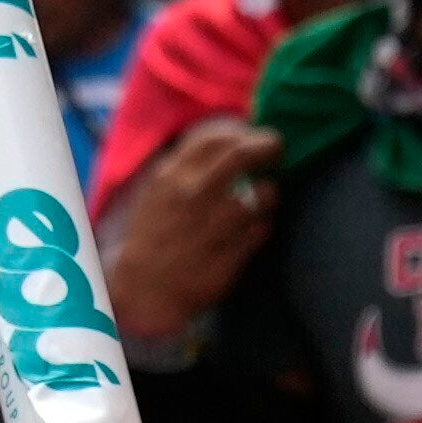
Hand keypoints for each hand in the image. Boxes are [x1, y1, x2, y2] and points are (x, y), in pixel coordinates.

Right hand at [104, 117, 285, 348]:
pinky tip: (257, 227)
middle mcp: (194, 195)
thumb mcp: (158, 192)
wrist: (144, 290)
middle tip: (277, 149)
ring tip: (266, 197)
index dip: (242, 133)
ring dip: (270, 192)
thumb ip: (187, 167)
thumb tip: (224, 141)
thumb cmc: (152, 237)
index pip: (215, 137)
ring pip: (263, 193)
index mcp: (172, 176)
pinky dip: (264, 224)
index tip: (253, 137)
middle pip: (243, 155)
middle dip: (268, 146)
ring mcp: (214, 225)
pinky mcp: (231, 255)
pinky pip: (263, 229)